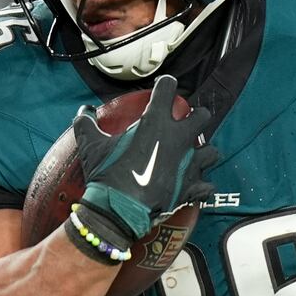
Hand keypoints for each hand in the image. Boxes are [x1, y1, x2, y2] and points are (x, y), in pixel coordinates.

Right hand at [72, 75, 217, 240]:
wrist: (118, 210)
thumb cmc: (107, 174)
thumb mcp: (91, 145)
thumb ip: (86, 124)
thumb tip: (83, 112)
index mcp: (156, 121)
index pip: (169, 87)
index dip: (165, 85)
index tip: (161, 89)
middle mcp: (178, 138)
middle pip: (202, 116)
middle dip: (196, 117)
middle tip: (185, 124)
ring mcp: (189, 164)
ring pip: (211, 152)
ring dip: (204, 153)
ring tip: (193, 157)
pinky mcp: (191, 187)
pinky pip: (207, 186)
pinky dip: (202, 187)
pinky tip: (194, 186)